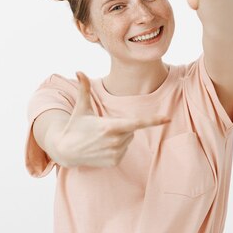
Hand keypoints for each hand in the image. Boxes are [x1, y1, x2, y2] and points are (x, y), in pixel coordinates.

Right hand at [52, 71, 171, 167]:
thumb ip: (84, 89)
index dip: (153, 120)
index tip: (167, 119)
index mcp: (110, 126)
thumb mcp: (81, 107)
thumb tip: (78, 71)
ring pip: (128, 141)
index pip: (137, 123)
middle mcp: (115, 141)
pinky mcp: (114, 162)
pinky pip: (123, 151)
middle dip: (121, 127)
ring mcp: (115, 153)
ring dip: (119, 138)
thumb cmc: (75, 126)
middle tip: (102, 128)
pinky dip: (116, 148)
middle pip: (131, 130)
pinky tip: (101, 148)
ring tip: (100, 139)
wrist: (65, 150)